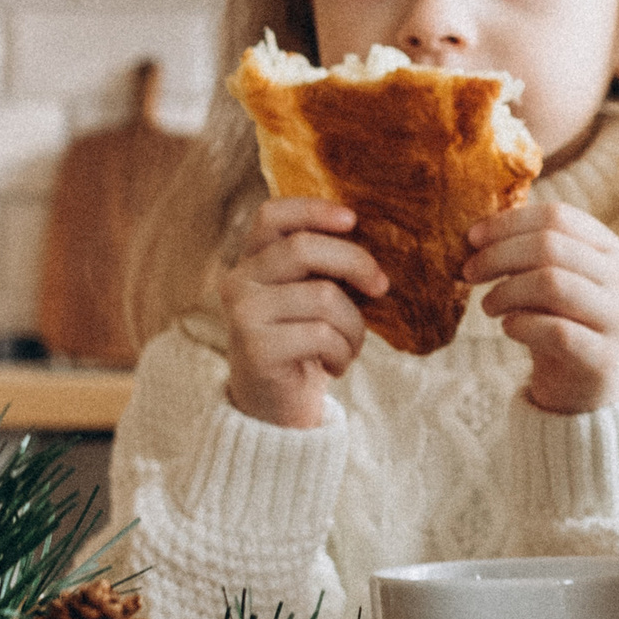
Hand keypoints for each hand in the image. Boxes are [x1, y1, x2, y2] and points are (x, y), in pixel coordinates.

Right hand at [220, 197, 384, 429]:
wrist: (275, 409)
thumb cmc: (302, 346)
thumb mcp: (309, 299)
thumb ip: (323, 267)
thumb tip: (374, 241)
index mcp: (251, 262)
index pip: (272, 216)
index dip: (313, 209)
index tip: (352, 219)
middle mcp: (238, 282)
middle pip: (304, 249)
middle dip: (355, 263)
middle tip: (381, 287)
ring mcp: (243, 315)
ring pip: (323, 296)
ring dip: (354, 326)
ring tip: (349, 345)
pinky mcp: (256, 349)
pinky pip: (322, 335)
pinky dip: (342, 352)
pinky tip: (334, 366)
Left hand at [468, 197, 618, 414]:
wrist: (588, 386)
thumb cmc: (562, 322)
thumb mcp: (551, 279)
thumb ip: (528, 253)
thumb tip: (477, 234)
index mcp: (610, 249)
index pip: (557, 216)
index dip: (508, 223)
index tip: (472, 237)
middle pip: (550, 245)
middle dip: (499, 255)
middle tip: (469, 272)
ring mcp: (616, 318)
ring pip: (552, 283)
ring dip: (507, 292)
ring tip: (488, 306)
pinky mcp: (603, 357)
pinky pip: (555, 331)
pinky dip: (521, 325)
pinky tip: (509, 328)